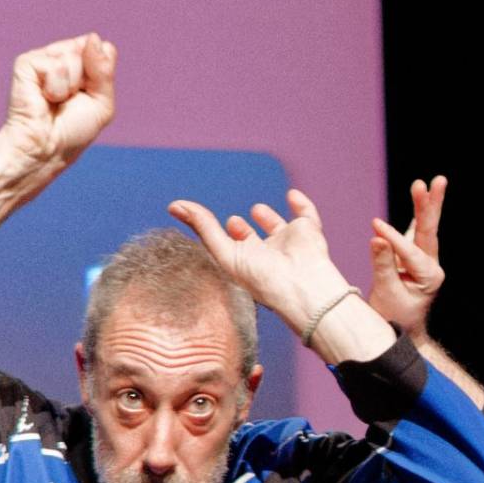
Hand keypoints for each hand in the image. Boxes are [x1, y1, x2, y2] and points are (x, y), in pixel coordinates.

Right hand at [0, 33, 116, 177]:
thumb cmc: (72, 132)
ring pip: (73, 56)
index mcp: (80, 63)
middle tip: (71, 101)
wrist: (46, 149)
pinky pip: (56, 65)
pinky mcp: (27, 63)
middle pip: (88, 49)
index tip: (88, 97)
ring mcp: (43, 58)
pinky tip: (44, 98)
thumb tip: (92, 37)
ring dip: (70, 86)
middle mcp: (60, 56)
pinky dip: (56, 87)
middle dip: (87, 81)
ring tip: (55, 101)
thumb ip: (104, 70)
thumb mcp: (102, 103)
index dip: (101, 74)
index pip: (102, 49)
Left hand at [168, 187, 391, 361]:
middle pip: (253, 241)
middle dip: (243, 230)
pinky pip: (307, 215)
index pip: (234, 247)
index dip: (226, 235)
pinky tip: (292, 195)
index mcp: (248, 262)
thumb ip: (202, 227)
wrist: (301, 287)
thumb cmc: (262, 279)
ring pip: (279, 229)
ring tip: (257, 210)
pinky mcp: (309, 233)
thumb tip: (174, 205)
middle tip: (234, 221)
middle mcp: (268, 255)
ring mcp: (289, 244)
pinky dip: (302, 204)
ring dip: (268, 218)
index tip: (222, 225)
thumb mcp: (224, 252)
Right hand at [369, 174, 446, 340]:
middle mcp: (431, 266)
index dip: (392, 239)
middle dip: (429, 206)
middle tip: (435, 181)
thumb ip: (383, 266)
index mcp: (429, 277)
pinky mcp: (414, 257)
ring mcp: (424, 260)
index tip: (375, 226)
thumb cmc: (393, 318)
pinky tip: (423, 196)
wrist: (401, 333)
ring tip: (431, 182)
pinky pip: (416, 232)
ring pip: (425, 228)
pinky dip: (418, 215)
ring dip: (427, 204)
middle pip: (429, 231)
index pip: (410, 252)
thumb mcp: (386, 295)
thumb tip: (378, 238)